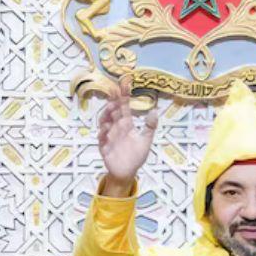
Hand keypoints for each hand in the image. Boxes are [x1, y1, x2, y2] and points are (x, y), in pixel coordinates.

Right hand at [96, 75, 158, 195]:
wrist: (127, 172)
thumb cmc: (136, 155)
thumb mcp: (146, 140)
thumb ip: (150, 126)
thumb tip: (154, 110)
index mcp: (126, 124)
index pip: (124, 107)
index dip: (123, 96)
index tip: (124, 84)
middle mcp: (116, 128)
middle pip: (113, 112)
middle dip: (113, 103)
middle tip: (115, 94)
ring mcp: (108, 136)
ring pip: (104, 122)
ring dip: (106, 115)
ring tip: (111, 109)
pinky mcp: (104, 147)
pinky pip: (101, 139)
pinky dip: (103, 134)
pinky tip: (106, 130)